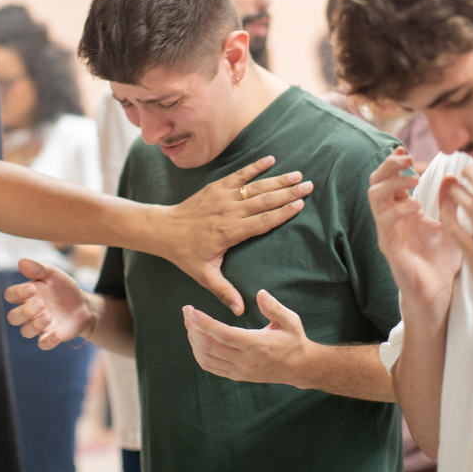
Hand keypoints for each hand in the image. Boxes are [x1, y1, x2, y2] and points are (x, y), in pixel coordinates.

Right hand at [4, 258, 94, 349]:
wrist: (83, 304)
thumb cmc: (63, 288)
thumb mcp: (53, 274)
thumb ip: (38, 269)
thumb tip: (21, 262)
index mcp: (26, 295)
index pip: (10, 295)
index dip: (17, 293)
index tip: (32, 288)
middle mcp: (29, 312)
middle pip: (13, 317)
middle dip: (24, 312)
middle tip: (41, 304)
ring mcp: (39, 326)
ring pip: (25, 332)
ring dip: (35, 325)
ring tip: (48, 316)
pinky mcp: (51, 337)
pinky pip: (43, 345)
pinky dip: (48, 341)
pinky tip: (57, 333)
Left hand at [162, 156, 311, 315]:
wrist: (164, 229)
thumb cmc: (185, 254)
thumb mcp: (204, 275)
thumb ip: (224, 291)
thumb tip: (241, 312)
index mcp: (230, 232)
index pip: (262, 221)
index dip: (282, 212)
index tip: (300, 205)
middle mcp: (229, 211)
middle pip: (264, 200)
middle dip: (288, 192)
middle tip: (309, 186)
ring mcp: (223, 196)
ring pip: (255, 186)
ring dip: (278, 179)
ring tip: (297, 174)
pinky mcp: (217, 187)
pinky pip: (239, 174)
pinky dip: (255, 166)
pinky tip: (270, 159)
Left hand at [182, 289, 309, 385]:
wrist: (299, 368)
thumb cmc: (293, 340)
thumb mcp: (290, 320)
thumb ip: (274, 307)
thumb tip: (260, 293)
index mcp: (257, 345)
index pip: (224, 335)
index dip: (205, 323)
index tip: (192, 311)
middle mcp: (245, 361)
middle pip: (210, 347)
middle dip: (193, 328)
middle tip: (187, 311)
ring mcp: (239, 371)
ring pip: (206, 358)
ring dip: (193, 340)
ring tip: (190, 323)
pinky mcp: (236, 376)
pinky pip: (210, 367)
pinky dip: (198, 353)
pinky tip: (196, 339)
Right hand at [368, 148, 461, 323]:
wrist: (438, 292)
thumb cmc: (441, 260)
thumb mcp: (450, 225)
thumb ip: (449, 203)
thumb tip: (453, 177)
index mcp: (402, 209)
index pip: (389, 178)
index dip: (394, 162)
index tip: (405, 149)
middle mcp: (390, 217)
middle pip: (376, 181)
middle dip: (389, 166)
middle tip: (407, 159)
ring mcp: (386, 230)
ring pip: (374, 196)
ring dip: (392, 183)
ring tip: (413, 181)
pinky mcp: (388, 245)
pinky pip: (384, 221)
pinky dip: (399, 209)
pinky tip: (416, 207)